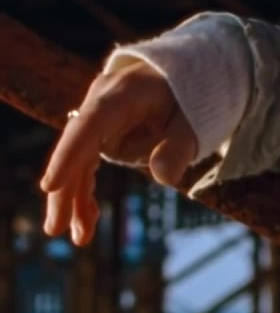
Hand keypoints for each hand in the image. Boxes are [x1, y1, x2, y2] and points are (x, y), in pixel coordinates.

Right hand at [41, 61, 197, 245]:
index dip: (69, 154)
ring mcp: (99, 119)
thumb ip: (180, 145)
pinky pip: (89, 163)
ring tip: (81, 237)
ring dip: (76, 198)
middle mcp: (102, 103)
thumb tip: (164, 178)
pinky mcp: (102, 133)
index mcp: (123, 94)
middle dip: (66, 190)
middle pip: (77, 148)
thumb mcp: (195, 118)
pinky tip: (89, 219)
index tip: (51, 185)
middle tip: (57, 229)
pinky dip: (88, 190)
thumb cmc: (193, 95)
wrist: (189, 75)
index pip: (90, 125)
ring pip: (79, 160)